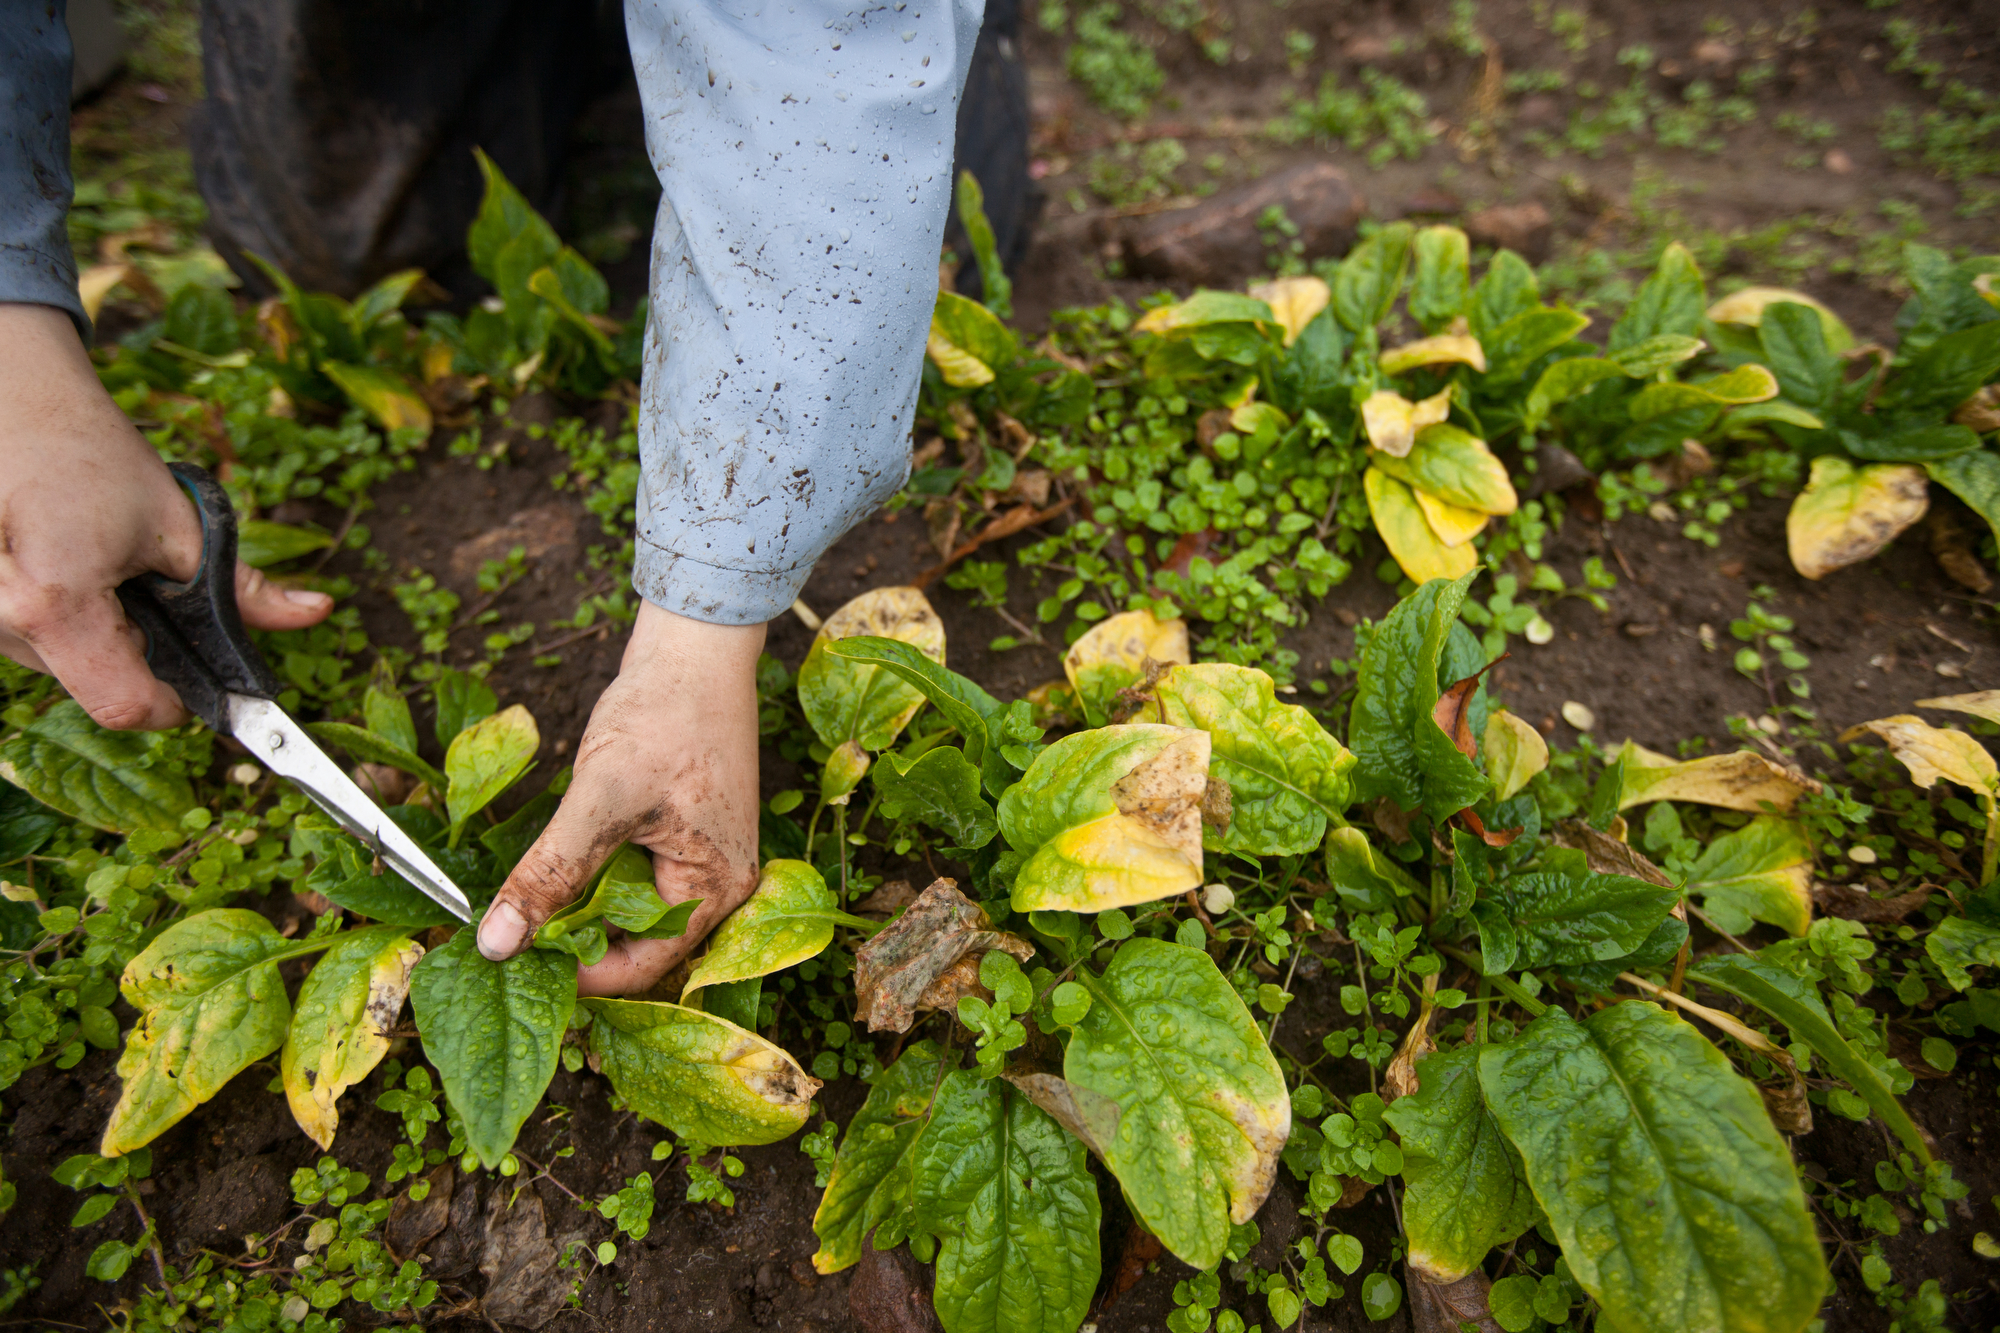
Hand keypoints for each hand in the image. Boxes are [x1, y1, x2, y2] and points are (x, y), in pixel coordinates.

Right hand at [0, 304, 332, 726]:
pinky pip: (29, 638)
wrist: (10, 397)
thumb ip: (245, 587)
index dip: (178, 704)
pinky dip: (62, 616)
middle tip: (146, 585)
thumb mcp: (181, 521)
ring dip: (97, 631)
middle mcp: (1, 622)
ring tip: (98, 561)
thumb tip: (316, 613)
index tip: (199, 678)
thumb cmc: (90, 451)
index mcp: (57, 605)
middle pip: (96, 684)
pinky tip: (64, 562)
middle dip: (141, 651)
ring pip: (63, 663)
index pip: (127, 708)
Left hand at [475, 601, 765, 995]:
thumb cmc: (665, 714)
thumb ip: (551, 874)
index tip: (516, 962)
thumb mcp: (601, 798)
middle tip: (513, 935)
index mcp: (716, 889)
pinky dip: (596, 875)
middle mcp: (721, 883)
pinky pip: (636, 876)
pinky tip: (559, 862)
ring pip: (633, 909)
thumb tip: (496, 944)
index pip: (644, 966)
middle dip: (578, 942)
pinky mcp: (687, 831)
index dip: (579, 974)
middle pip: (641, 943)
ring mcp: (705, 857)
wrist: (694, 645)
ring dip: (583, 906)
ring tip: (529, 899)